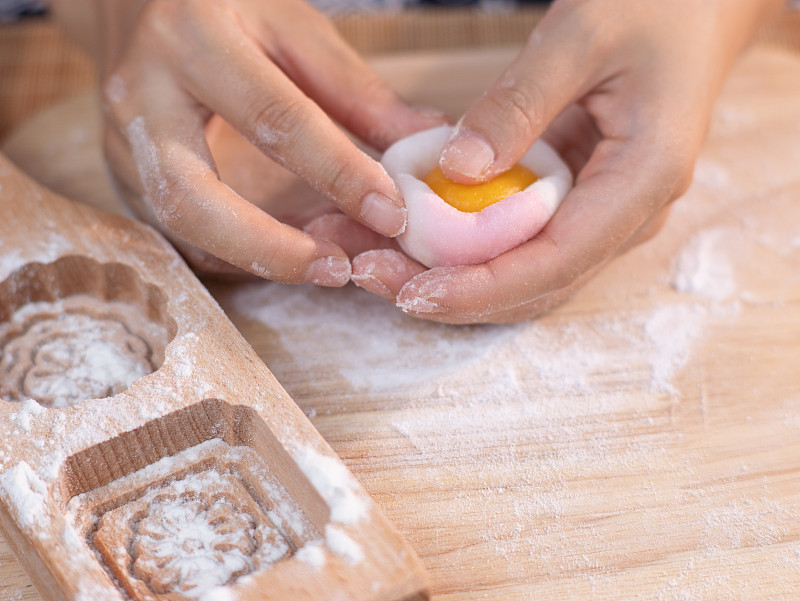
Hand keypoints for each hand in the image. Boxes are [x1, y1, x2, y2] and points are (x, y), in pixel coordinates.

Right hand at [56, 0, 444, 281]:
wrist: (138, 3)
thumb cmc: (228, 9)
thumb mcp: (295, 27)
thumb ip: (357, 91)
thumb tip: (427, 144)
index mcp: (192, 38)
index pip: (273, 118)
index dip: (337, 172)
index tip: (391, 213)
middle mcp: (141, 96)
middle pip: (193, 198)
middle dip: (271, 248)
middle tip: (339, 270)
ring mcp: (119, 145)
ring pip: (181, 227)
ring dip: (258, 260)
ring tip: (328, 266)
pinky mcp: (124, 178)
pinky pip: (183, 233)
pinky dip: (242, 254)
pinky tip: (291, 254)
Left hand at [346, 0, 780, 321]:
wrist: (694, 8)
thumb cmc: (654, 9)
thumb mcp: (583, 35)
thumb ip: (520, 102)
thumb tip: (457, 168)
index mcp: (643, 180)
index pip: (557, 261)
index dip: (481, 288)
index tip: (413, 292)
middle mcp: (626, 215)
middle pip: (532, 284)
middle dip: (449, 292)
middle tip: (369, 275)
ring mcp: (602, 215)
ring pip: (519, 273)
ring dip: (446, 276)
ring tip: (371, 261)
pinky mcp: (576, 203)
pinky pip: (515, 242)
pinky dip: (460, 247)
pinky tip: (406, 236)